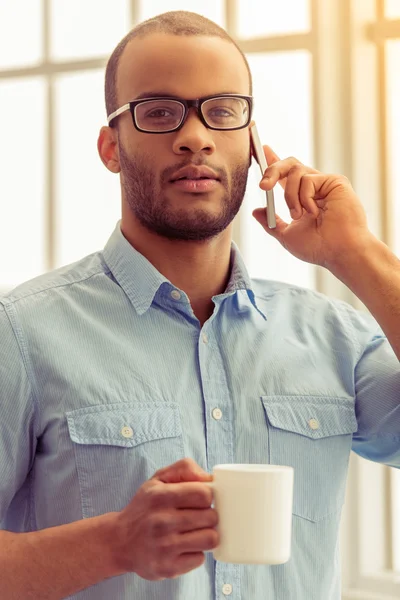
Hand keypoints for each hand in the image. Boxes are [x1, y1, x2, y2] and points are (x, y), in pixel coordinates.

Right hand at [112, 458, 217, 580]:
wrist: (119, 541)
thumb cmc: (145, 508)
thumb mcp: (158, 479)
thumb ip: (184, 469)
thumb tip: (209, 478)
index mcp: (160, 497)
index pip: (204, 494)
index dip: (207, 496)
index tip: (200, 500)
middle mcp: (161, 521)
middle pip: (211, 517)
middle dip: (208, 516)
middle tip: (197, 517)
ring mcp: (164, 547)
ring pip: (210, 539)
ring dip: (206, 535)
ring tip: (194, 532)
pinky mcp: (167, 568)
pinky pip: (200, 559)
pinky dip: (195, 553)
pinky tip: (184, 547)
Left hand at [252, 146, 372, 269]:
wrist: (338, 251)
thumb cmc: (318, 248)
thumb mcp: (287, 236)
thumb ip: (271, 223)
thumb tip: (256, 211)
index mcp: (302, 198)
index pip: (286, 175)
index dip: (274, 161)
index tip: (263, 150)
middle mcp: (314, 188)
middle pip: (289, 165)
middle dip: (272, 170)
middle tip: (263, 186)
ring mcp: (324, 183)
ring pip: (295, 171)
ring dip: (290, 196)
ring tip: (299, 215)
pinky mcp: (335, 181)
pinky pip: (308, 179)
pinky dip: (305, 198)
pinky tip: (316, 212)